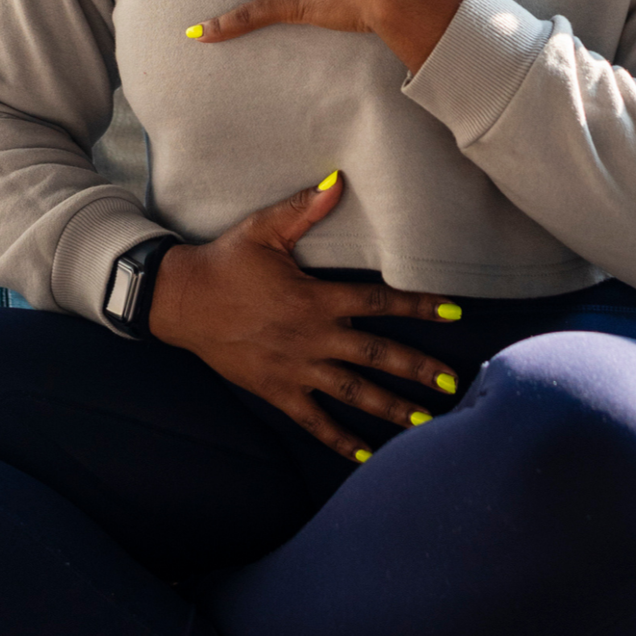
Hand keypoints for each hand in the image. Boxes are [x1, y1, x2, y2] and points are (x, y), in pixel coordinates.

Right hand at [148, 173, 461, 461]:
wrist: (181, 300)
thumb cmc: (225, 261)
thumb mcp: (263, 229)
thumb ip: (304, 209)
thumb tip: (338, 179)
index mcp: (315, 298)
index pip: (379, 302)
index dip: (418, 305)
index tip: (454, 312)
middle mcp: (312, 337)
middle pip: (376, 354)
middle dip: (417, 369)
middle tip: (453, 383)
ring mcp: (295, 368)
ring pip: (353, 392)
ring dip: (390, 407)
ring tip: (424, 422)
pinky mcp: (277, 390)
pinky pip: (313, 421)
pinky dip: (339, 439)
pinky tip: (365, 456)